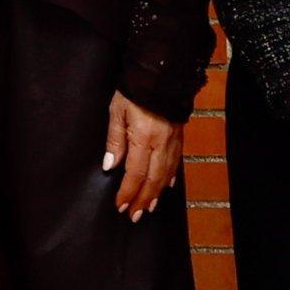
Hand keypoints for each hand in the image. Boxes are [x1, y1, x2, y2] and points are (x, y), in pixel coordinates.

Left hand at [101, 90, 178, 219]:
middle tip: (134, 216)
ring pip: (166, 175)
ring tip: (148, 208)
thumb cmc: (135, 90)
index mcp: (143, 138)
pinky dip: (169, 177)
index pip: (135, 174)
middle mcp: (161, 144)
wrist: (161, 73)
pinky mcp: (179, 137)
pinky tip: (166, 186)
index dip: (127, 193)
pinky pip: (175, 163)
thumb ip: (115, 140)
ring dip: (156, 194)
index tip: (120, 205)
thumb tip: (111, 165)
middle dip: (143, 200)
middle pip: (152, 180)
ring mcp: (173, 141)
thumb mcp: (116, 111)